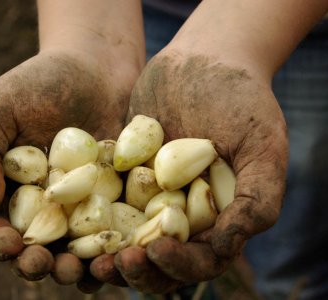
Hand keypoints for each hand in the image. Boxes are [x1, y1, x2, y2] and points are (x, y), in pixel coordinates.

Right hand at [0, 50, 135, 289]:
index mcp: (9, 190)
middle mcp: (44, 205)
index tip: (10, 245)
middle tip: (44, 263)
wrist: (96, 67)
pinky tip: (117, 254)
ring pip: (75, 250)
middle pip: (35, 248)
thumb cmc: (40, 84)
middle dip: (37, 264)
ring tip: (79, 270)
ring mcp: (81, 205)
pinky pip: (114, 232)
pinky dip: (113, 249)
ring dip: (75, 268)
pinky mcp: (116, 200)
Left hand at [90, 48, 288, 292]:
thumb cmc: (242, 100)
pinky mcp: (122, 174)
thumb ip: (256, 201)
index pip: (200, 260)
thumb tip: (225, 249)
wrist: (204, 58)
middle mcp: (182, 213)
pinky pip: (101, 201)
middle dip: (136, 269)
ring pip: (125, 238)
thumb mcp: (262, 148)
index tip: (155, 252)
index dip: (179, 267)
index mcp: (218, 218)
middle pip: (158, 259)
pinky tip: (65, 219)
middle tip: (111, 265)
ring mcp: (149, 195)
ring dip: (104, 255)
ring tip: (82, 259)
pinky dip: (84, 216)